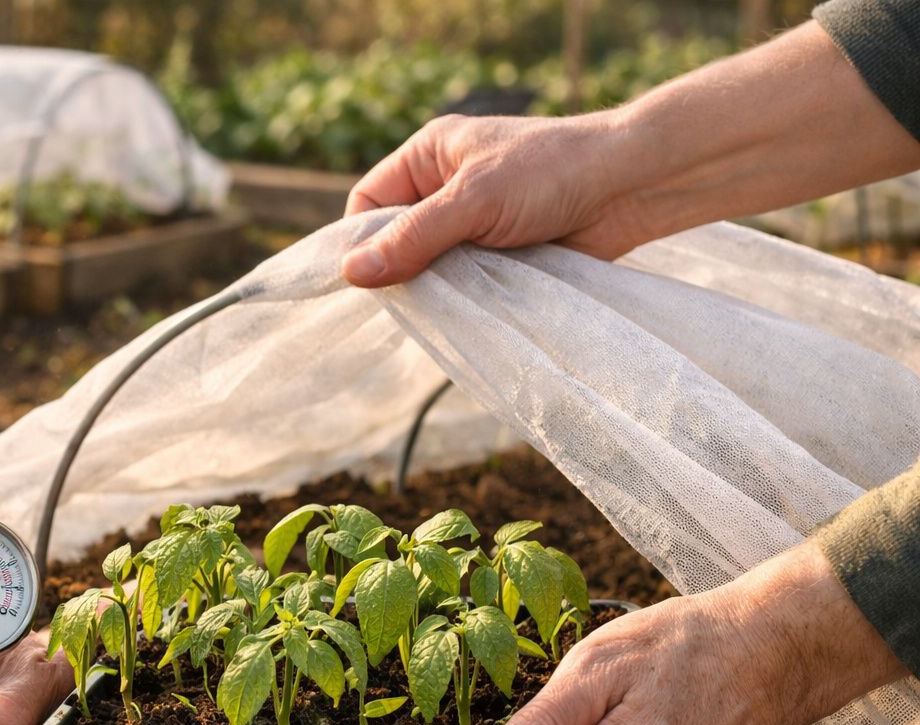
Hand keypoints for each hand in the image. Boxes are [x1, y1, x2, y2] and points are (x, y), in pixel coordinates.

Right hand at [342, 110, 647, 285]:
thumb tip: (352, 274)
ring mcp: (473, 224)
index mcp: (429, 156)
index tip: (367, 278)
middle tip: (411, 293)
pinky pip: (463, 284)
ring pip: (428, 267)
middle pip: (394, 240)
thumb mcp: (472, 201)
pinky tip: (467, 310)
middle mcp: (445, 188)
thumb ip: (412, 238)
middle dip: (400, 268)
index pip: (367, 202)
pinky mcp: (499, 255)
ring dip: (436, 286)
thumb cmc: (552, 173)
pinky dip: (463, 298)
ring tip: (446, 300)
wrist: (631, 187)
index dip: (360, 240)